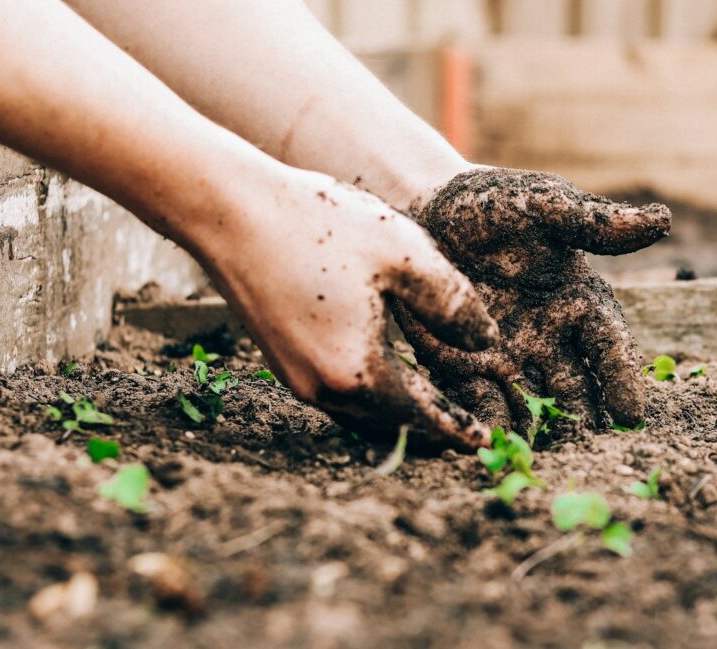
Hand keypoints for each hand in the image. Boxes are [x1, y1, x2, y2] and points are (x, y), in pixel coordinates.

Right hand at [199, 169, 497, 448]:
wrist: (230, 210)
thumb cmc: (320, 225)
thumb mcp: (405, 254)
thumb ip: (453, 304)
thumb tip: (486, 342)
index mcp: (358, 371)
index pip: (422, 416)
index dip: (457, 428)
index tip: (485, 443)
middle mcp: (322, 388)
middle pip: (390, 424)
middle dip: (430, 429)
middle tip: (466, 430)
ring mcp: (295, 377)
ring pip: (360, 413)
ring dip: (398, 414)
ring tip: (434, 407)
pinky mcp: (280, 359)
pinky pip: (337, 394)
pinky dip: (370, 394)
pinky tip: (387, 374)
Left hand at [397, 167, 670, 433]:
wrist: (425, 209)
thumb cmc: (493, 203)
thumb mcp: (544, 205)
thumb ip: (594, 222)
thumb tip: (662, 220)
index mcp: (579, 302)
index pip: (609, 347)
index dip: (622, 379)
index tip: (631, 414)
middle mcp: (551, 338)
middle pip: (576, 389)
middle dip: (584, 421)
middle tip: (590, 453)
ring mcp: (509, 357)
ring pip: (533, 405)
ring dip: (540, 433)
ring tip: (544, 461)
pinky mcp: (465, 367)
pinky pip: (481, 402)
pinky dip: (489, 424)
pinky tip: (492, 446)